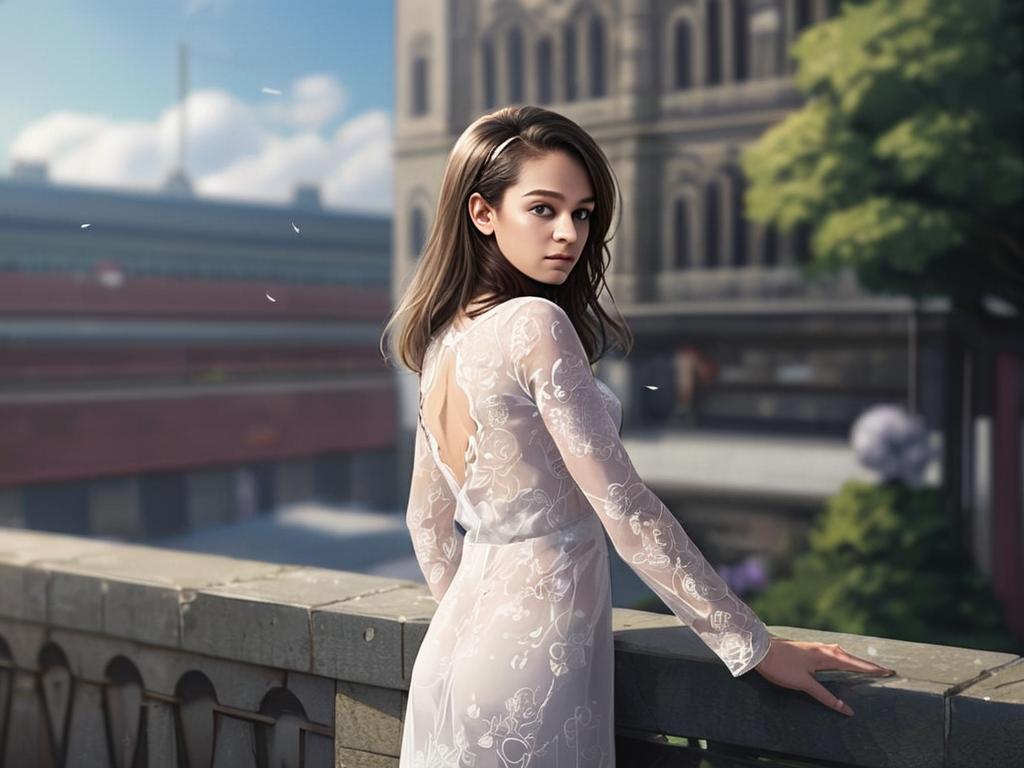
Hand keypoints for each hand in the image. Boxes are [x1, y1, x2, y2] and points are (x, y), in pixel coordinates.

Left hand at [753, 638, 895, 716]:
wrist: (759, 650)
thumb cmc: (781, 666)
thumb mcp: (803, 684)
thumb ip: (825, 696)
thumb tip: (846, 709)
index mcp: (825, 656)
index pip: (855, 664)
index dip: (871, 669)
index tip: (888, 671)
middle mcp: (823, 649)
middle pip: (851, 657)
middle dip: (868, 664)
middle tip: (885, 670)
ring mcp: (816, 647)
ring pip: (842, 654)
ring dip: (856, 660)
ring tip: (867, 667)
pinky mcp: (809, 649)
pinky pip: (833, 654)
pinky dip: (843, 658)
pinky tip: (841, 661)